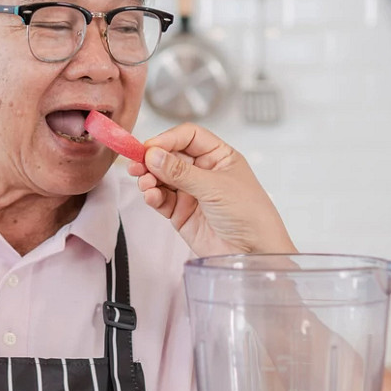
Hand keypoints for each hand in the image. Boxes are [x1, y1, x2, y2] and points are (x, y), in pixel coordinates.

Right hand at [128, 124, 295, 255]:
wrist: (253, 252)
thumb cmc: (248, 213)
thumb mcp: (215, 187)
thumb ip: (181, 171)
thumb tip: (153, 155)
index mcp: (218, 156)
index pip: (188, 137)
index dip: (168, 139)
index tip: (150, 148)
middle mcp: (204, 172)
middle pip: (171, 156)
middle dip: (152, 159)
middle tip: (137, 164)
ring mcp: (191, 192)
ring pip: (162, 178)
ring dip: (150, 179)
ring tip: (145, 184)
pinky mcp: (182, 213)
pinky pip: (162, 200)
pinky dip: (153, 196)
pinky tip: (151, 196)